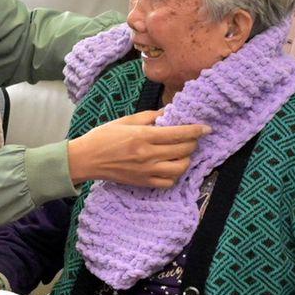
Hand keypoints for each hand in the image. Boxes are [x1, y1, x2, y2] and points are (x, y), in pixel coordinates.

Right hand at [67, 111, 208, 188]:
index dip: (196, 130)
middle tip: (193, 138)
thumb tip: (169, 112)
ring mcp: (147, 171)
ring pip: (180, 168)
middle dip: (193, 143)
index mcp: (143, 136)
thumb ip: (149, 116)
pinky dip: (175, 174)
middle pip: (183, 150)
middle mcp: (148, 154)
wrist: (87, 159)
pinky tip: (172, 166)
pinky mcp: (144, 182)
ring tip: (184, 152)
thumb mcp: (126, 120)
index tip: (207, 128)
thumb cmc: (103, 136)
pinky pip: (168, 182)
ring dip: (187, 159)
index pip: (178, 133)